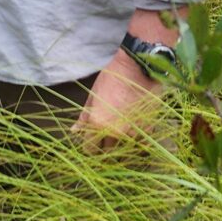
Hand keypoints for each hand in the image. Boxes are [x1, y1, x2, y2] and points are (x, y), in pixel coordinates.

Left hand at [76, 12, 178, 145]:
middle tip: (107, 137)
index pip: (90, 148)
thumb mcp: (93, 94)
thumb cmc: (112, 78)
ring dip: (121, 144)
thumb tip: (75, 131)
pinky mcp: (147, 129)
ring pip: (124, 149)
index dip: (90, 147)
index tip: (93, 143)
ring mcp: (132, 133)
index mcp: (97, 124)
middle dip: (105, 147)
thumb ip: (84, 116)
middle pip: (107, 152)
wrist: (139, 68)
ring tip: (121, 131)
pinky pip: (140, 144)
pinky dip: (137, 140)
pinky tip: (134, 130)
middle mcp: (114, 132)